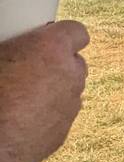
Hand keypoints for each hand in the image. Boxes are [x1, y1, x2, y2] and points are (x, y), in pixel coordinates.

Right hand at [0, 21, 88, 161]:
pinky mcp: (65, 130)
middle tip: (26, 68)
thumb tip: (10, 55)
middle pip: (74, 61)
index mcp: (50, 48)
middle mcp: (70, 74)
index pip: (77, 31)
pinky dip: (47, 112)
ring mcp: (71, 104)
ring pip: (69, 88)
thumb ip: (10, 50)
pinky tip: (20, 118)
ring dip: (52, 88)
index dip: (62, 34)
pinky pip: (60, 113)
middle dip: (56, 63)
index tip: (46, 38)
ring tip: (19, 95)